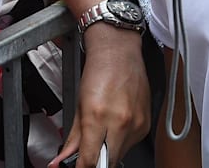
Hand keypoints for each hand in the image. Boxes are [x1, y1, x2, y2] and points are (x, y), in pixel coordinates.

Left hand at [50, 26, 150, 166]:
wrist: (119, 51)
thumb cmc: (99, 70)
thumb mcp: (79, 104)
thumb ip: (73, 137)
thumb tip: (61, 160)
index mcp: (98, 116)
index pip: (90, 160)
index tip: (77, 167)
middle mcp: (120, 122)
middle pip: (107, 162)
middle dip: (96, 162)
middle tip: (89, 152)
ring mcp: (137, 124)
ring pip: (120, 155)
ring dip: (109, 151)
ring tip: (104, 130)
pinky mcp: (147, 124)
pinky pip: (132, 144)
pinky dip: (122, 141)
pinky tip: (116, 124)